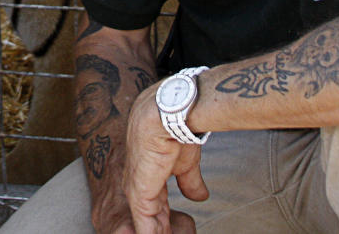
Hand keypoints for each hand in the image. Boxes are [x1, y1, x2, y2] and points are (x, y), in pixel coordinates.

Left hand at [123, 90, 207, 233]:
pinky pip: (145, 228)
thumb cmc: (177, 131)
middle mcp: (139, 185)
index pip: (156, 208)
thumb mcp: (185, 164)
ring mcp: (137, 191)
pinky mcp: (139, 196)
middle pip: (150, 219)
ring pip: (147, 226)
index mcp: (149, 177)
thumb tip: (200, 197)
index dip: (164, 224)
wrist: (169, 115)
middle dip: (161, 231)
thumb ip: (189, 182)